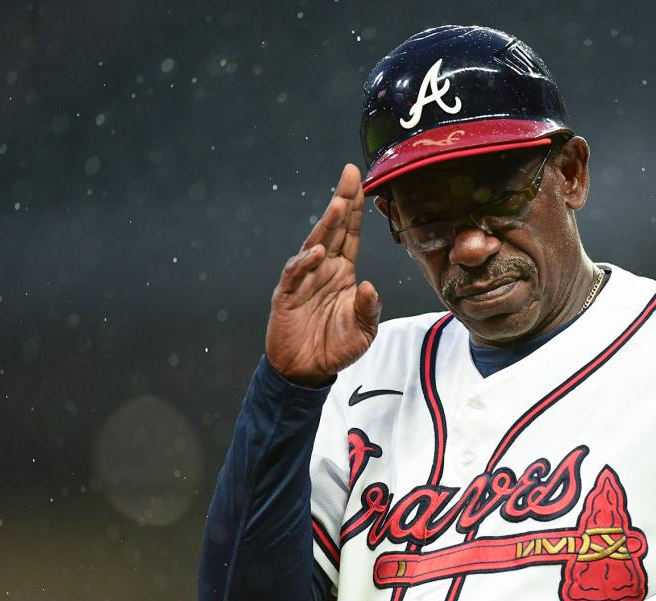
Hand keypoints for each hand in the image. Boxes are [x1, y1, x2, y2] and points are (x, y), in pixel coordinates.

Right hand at [265, 164, 380, 385]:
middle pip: (333, 229)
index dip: (356, 207)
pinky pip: (295, 274)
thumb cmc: (336, 347)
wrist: (306, 370)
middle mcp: (323, 269)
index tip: (361, 180)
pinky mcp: (286, 296)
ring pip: (314, 245)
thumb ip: (369, 309)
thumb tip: (369, 286)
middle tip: (350, 175)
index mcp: (343, 271)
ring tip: (339, 205)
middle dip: (342, 201)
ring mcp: (304, 280)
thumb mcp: (363, 331)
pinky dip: (305, 263)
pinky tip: (318, 252)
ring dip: (326, 225)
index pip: (351, 233)